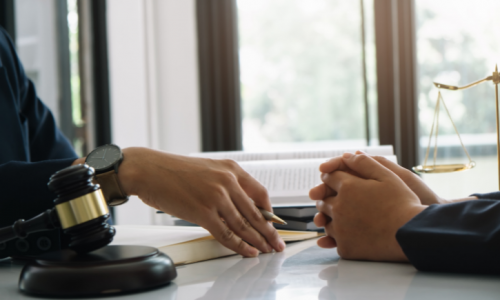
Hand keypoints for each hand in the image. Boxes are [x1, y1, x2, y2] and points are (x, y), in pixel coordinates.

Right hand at [116, 147, 285, 256]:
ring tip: (266, 250)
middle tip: (277, 243)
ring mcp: (216, 197)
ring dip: (258, 241)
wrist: (149, 170)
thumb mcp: (208, 170)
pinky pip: (227, 234)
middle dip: (269, 232)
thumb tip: (240, 208)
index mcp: (231, 169)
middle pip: (256, 212)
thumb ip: (226, 185)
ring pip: (244, 225)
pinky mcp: (203, 212)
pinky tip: (249, 251)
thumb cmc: (174, 171)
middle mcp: (227, 181)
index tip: (273, 223)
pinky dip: (240, 245)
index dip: (269, 212)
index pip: (260, 193)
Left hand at [309, 152, 425, 261]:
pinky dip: (337, 236)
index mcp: (347, 187)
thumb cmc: (403, 203)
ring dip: (329, 217)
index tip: (334, 178)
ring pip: (326, 221)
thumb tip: (347, 155)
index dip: (331, 176)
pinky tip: (346, 233)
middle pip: (323, 200)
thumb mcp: (388, 176)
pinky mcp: (345, 247)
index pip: (329, 177)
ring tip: (339, 216)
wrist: (411, 234)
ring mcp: (340, 229)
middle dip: (326, 197)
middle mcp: (338, 208)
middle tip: (331, 197)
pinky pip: (334, 240)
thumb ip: (365, 163)